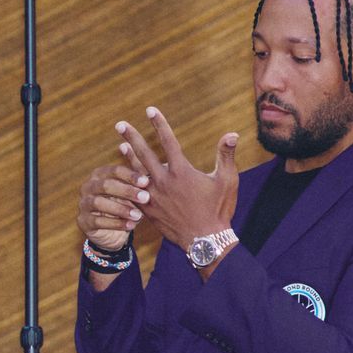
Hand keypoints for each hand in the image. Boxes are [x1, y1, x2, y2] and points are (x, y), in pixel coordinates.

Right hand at [77, 163, 147, 250]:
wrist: (112, 230)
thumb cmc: (125, 204)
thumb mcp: (132, 189)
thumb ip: (137, 173)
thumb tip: (148, 154)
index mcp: (99, 174)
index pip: (114, 171)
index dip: (130, 176)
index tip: (146, 181)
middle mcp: (88, 187)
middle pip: (105, 185)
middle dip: (127, 191)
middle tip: (145, 198)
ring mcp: (83, 204)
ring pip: (99, 203)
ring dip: (121, 209)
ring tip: (138, 216)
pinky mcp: (83, 221)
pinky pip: (97, 221)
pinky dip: (115, 224)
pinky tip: (130, 226)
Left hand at [115, 107, 238, 249]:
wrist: (205, 241)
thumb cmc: (219, 210)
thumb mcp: (227, 181)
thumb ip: (225, 155)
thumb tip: (232, 133)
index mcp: (182, 171)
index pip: (168, 141)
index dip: (159, 124)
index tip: (150, 110)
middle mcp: (164, 181)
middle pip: (144, 153)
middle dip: (132, 137)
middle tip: (120, 124)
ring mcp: (153, 196)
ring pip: (136, 172)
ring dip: (128, 157)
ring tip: (121, 145)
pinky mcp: (148, 210)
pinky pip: (134, 193)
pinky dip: (129, 182)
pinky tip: (124, 176)